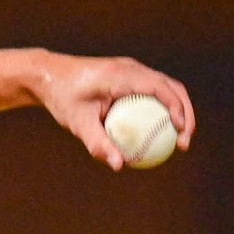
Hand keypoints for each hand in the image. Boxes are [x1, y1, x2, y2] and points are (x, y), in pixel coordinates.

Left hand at [32, 52, 194, 170]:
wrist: (47, 75)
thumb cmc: (61, 98)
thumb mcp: (77, 123)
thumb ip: (98, 144)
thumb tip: (119, 165)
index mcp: (121, 75)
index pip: (160, 88)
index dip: (178, 109)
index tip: (181, 134)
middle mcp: (130, 68)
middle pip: (172, 87)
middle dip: (186, 113)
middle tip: (184, 142)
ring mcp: (130, 68)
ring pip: (165, 87)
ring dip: (177, 110)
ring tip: (177, 140)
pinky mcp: (128, 74)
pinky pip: (152, 90)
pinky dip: (161, 108)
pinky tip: (156, 132)